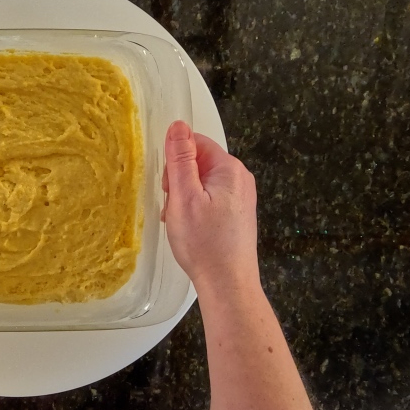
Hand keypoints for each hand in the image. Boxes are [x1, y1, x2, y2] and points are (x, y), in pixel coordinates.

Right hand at [162, 121, 258, 293]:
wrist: (227, 283)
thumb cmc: (204, 243)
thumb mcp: (184, 197)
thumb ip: (180, 159)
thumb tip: (177, 125)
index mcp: (230, 169)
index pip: (195, 143)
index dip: (175, 162)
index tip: (169, 188)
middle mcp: (239, 179)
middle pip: (198, 162)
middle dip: (179, 181)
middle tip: (175, 208)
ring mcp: (240, 197)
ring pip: (201, 182)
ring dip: (184, 197)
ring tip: (181, 222)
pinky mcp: (236, 213)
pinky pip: (209, 198)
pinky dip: (194, 209)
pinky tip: (191, 228)